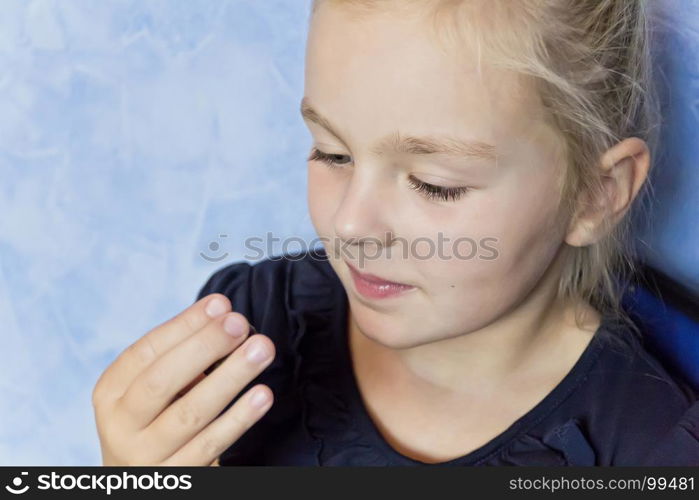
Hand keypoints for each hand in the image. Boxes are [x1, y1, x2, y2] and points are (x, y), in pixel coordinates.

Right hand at [92, 293, 274, 464]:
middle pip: (161, 380)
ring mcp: (145, 456)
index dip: (184, 325)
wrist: (143, 481)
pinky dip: (239, 418)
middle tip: (240, 323)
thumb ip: (181, 356)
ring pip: (190, 413)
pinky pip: (210, 445)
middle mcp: (121, 425)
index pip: (145, 351)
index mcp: (111, 392)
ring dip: (230, 377)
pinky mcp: (176, 478)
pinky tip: (262, 395)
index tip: (220, 304)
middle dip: (204, 346)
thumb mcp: (153, 391)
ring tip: (261, 349)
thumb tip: (224, 315)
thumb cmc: (157, 421)